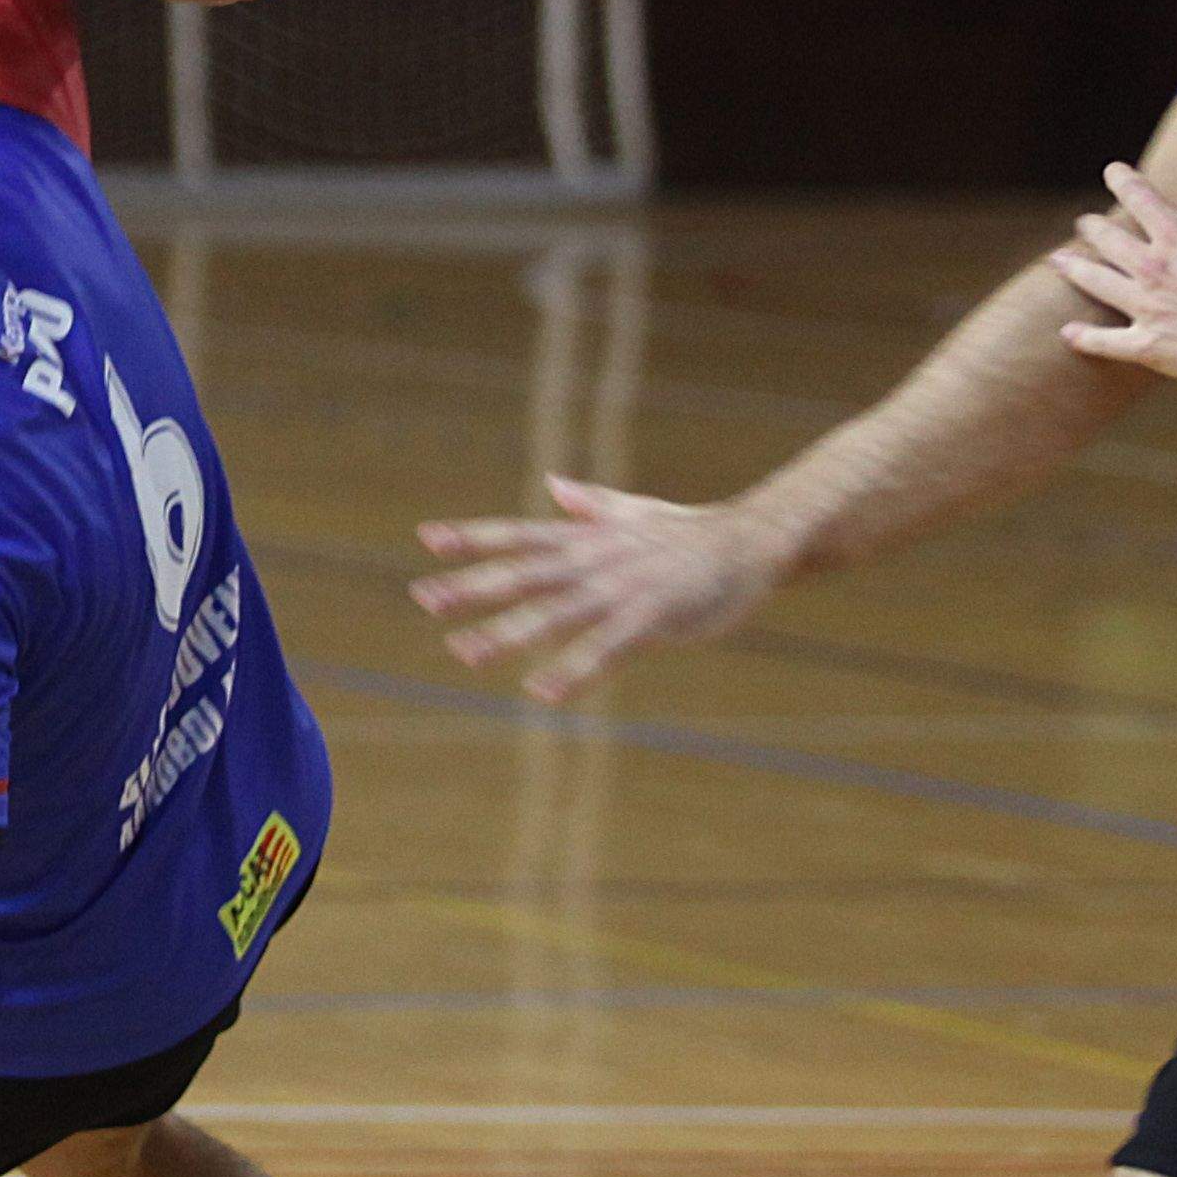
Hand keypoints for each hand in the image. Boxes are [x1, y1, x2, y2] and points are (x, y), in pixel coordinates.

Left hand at [411, 476, 788, 701]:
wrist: (754, 541)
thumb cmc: (693, 532)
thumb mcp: (635, 512)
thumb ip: (590, 504)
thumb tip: (553, 485)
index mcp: (588, 537)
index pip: (520, 534)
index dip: (474, 536)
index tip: (427, 538)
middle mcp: (594, 560)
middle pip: (523, 573)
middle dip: (472, 586)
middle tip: (422, 598)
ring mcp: (620, 588)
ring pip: (553, 613)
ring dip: (506, 633)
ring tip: (463, 652)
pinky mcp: (651, 617)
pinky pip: (604, 649)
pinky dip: (572, 670)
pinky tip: (540, 692)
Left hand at [1052, 159, 1176, 388]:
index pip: (1140, 198)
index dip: (1123, 180)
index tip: (1112, 171)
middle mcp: (1155, 268)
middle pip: (1109, 240)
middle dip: (1093, 227)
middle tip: (1083, 222)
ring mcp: (1148, 308)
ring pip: (1097, 282)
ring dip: (1075, 269)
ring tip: (1059, 260)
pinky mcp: (1150, 346)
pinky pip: (1107, 342)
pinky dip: (1085, 338)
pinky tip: (1068, 334)